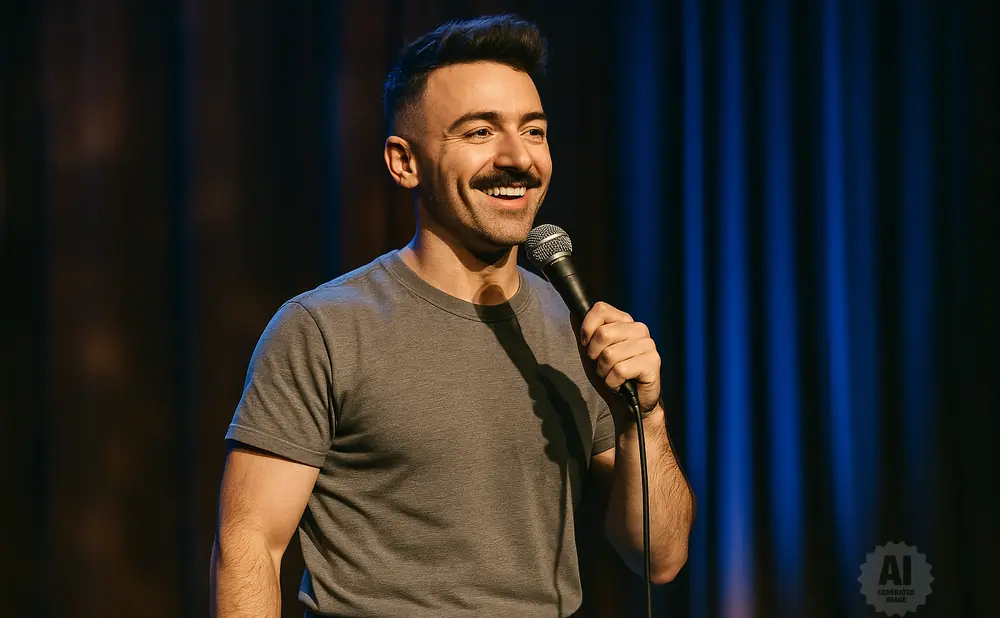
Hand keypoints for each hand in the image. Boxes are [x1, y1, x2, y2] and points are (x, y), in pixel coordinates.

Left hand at [578, 301, 661, 416]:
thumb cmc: (609, 374)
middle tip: (603, 366)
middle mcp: (639, 329)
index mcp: (625, 322)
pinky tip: (621, 385)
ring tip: (613, 376)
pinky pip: (620, 370)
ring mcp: (648, 345)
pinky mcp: (653, 363)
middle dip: (595, 356)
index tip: (587, 345)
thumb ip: (584, 331)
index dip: (587, 328)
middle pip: (603, 333)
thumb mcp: (591, 351)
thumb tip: (574, 312)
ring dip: (604, 372)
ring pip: (610, 354)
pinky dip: (613, 382)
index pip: (601, 309)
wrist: (626, 404)